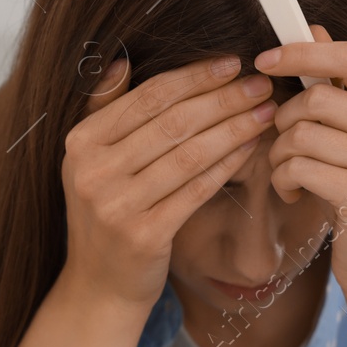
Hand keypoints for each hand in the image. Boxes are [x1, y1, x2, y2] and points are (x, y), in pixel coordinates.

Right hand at [61, 55, 277, 308]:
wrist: (99, 285)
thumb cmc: (108, 214)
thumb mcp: (92, 162)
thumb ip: (105, 111)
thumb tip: (122, 61)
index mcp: (81, 142)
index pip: (148, 97)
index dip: (194, 77)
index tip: (231, 63)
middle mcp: (92, 171)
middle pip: (172, 122)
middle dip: (223, 99)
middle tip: (260, 84)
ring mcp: (116, 205)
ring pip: (189, 153)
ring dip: (234, 128)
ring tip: (266, 112)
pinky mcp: (144, 235)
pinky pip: (197, 189)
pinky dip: (228, 164)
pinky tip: (252, 147)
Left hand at [257, 25, 346, 296]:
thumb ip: (338, 86)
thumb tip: (311, 27)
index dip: (302, 52)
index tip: (264, 59)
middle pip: (318, 97)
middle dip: (284, 121)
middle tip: (284, 147)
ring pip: (303, 133)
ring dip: (280, 156)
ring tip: (289, 175)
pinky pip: (300, 167)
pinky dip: (283, 181)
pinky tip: (295, 195)